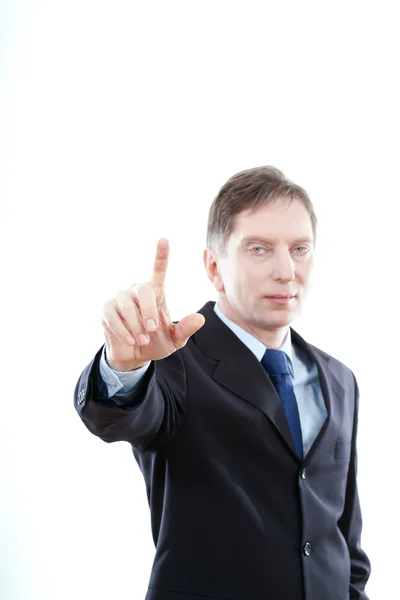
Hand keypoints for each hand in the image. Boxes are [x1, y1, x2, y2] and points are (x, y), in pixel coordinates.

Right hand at [101, 238, 204, 370]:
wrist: (135, 356)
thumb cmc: (157, 343)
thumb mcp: (174, 340)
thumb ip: (185, 329)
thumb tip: (200, 318)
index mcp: (156, 293)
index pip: (158, 270)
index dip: (161, 255)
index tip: (164, 239)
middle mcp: (137, 291)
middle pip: (143, 290)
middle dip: (148, 310)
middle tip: (151, 329)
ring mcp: (121, 299)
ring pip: (126, 305)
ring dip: (135, 325)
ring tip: (142, 339)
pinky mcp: (107, 310)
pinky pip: (112, 315)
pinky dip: (122, 330)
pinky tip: (130, 340)